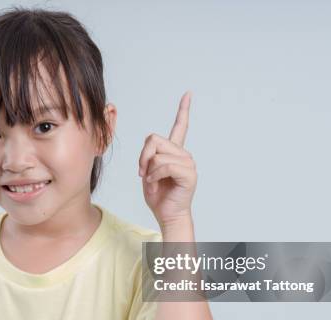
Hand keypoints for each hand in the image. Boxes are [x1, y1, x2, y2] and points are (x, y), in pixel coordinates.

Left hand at [138, 91, 196, 228]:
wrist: (167, 214)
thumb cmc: (158, 195)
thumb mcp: (146, 171)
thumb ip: (148, 156)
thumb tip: (150, 149)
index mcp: (175, 151)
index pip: (180, 126)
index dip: (183, 110)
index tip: (188, 94)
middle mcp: (184, 154)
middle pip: (153, 140)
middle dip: (142, 157)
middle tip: (142, 173)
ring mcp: (188, 163)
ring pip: (157, 154)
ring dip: (148, 170)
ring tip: (152, 181)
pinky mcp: (189, 173)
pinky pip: (164, 166)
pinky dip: (154, 176)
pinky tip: (155, 184)